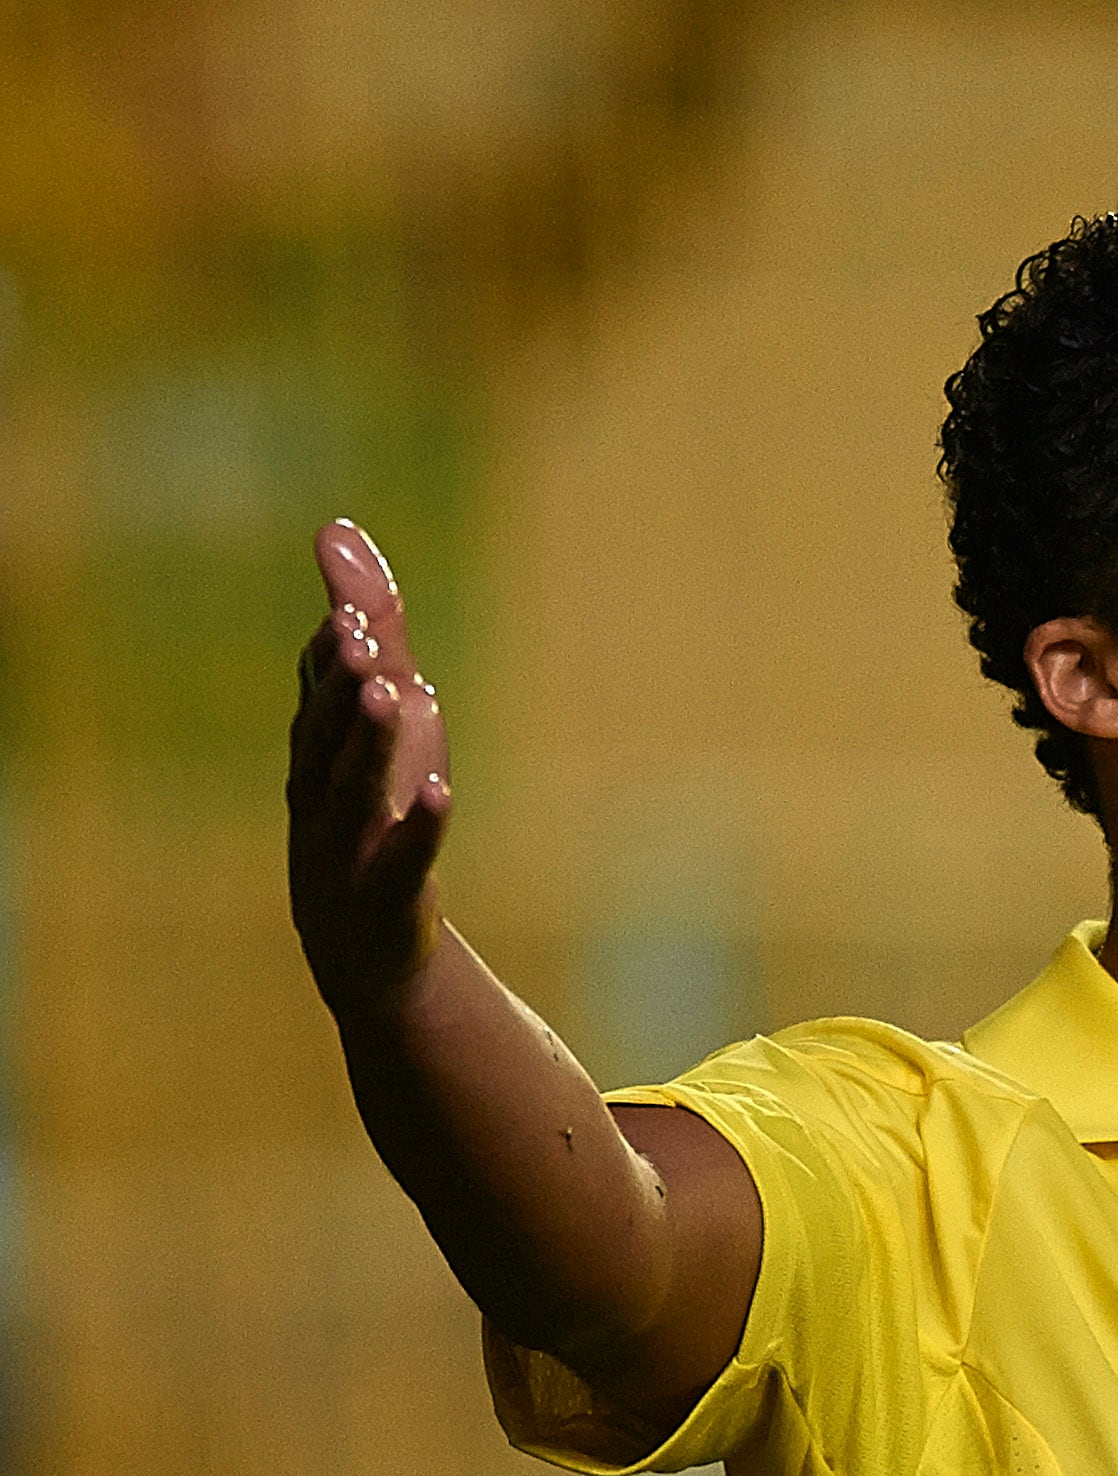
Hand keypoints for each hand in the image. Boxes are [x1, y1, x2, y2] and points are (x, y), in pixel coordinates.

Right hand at [285, 519, 454, 1016]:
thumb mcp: (380, 717)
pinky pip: (402, 860)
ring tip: (394, 693)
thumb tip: (339, 529)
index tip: (351, 604)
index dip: (331, 650)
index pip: (317, 691)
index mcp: (317, 751)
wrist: (363, 946)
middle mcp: (320, 793)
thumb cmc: (371, 812)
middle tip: (361, 635)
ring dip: (372, 741)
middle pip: (325, 734)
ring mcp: (347, 849)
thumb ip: (370, 631)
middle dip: (342, 684)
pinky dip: (419, 827)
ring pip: (353, 789)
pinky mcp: (388, 896)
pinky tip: (441, 793)